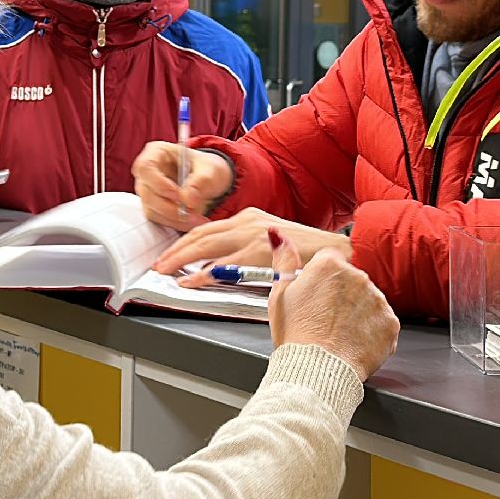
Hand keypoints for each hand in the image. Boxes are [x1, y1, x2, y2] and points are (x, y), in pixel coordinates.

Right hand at [131, 141, 233, 229]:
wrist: (210, 181)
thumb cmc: (207, 169)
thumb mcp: (210, 170)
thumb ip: (199, 182)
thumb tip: (188, 201)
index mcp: (157, 153)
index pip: (145, 167)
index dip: (158, 183)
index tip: (177, 195)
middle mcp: (148, 173)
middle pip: (146, 192)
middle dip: (169, 206)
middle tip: (192, 212)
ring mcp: (148, 191)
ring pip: (151, 209)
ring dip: (175, 218)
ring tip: (198, 219)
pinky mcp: (154, 207)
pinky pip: (160, 219)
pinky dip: (177, 223)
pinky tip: (193, 222)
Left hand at [152, 207, 349, 276]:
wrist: (342, 255)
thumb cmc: (309, 256)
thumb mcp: (273, 247)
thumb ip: (247, 253)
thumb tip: (221, 269)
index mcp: (250, 218)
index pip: (208, 228)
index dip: (184, 242)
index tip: (169, 254)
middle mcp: (249, 220)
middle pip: (201, 234)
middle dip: (175, 250)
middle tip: (158, 265)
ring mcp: (254, 233)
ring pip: (206, 245)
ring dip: (181, 259)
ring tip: (165, 272)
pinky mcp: (260, 251)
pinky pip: (224, 264)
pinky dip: (203, 273)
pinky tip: (191, 280)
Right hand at [266, 229, 398, 381]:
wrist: (316, 371)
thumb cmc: (295, 335)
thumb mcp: (279, 294)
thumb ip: (283, 259)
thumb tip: (277, 235)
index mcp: (329, 264)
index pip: (330, 261)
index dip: (321, 281)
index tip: (316, 298)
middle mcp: (358, 276)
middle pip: (351, 279)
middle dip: (341, 295)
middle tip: (324, 319)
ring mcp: (377, 299)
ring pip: (368, 300)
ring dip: (358, 313)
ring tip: (338, 333)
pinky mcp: (390, 323)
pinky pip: (381, 322)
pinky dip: (371, 331)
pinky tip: (353, 342)